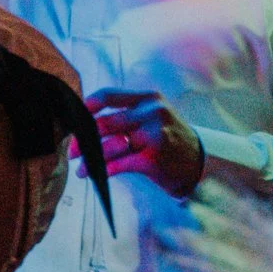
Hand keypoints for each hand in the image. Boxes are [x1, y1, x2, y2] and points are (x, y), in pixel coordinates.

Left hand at [85, 89, 203, 195]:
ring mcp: (154, 134)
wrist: (199, 163)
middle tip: (73, 152)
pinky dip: (105, 171)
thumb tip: (85, 127)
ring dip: (91, 160)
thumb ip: (124, 117)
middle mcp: (152, 113)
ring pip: (111, 146)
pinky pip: (120, 164)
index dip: (87, 106)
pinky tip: (97, 176)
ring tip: (81, 170)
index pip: (109, 95)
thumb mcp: (152, 118)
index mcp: (147, 99)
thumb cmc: (168, 139)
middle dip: (84, 140)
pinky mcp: (154, 157)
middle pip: (105, 123)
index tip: (74, 120)